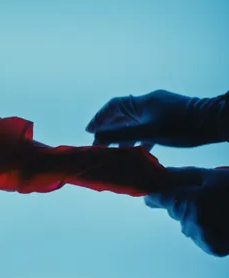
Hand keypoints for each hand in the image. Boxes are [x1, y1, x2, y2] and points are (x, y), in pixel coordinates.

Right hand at [86, 90, 226, 149]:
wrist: (212, 122)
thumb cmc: (181, 125)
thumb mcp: (147, 131)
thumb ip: (121, 134)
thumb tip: (96, 135)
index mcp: (141, 102)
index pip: (113, 106)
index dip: (99, 118)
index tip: (89, 131)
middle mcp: (148, 104)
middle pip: (122, 115)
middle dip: (110, 130)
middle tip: (99, 145)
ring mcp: (159, 111)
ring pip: (135, 124)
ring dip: (124, 137)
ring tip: (116, 151)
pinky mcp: (169, 120)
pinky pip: (147, 129)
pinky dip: (139, 139)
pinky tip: (139, 151)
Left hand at [145, 167, 228, 256]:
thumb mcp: (212, 175)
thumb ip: (180, 176)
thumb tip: (158, 175)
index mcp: (193, 200)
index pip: (158, 198)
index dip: (156, 194)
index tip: (156, 193)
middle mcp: (194, 222)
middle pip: (174, 211)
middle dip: (184, 202)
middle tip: (207, 196)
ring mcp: (202, 237)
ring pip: (186, 224)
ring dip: (196, 217)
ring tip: (220, 210)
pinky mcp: (212, 248)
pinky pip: (197, 236)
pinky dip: (206, 230)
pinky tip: (222, 223)